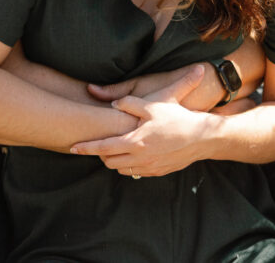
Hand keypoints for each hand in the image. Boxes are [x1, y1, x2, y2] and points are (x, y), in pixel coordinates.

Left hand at [70, 67, 221, 176]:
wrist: (202, 137)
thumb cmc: (177, 118)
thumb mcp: (152, 105)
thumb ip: (129, 103)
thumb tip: (113, 103)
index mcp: (134, 142)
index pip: (102, 147)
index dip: (85, 147)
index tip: (72, 147)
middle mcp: (139, 158)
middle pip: (109, 161)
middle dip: (101, 153)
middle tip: (101, 142)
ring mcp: (149, 167)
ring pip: (121, 169)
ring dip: (115, 160)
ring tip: (118, 146)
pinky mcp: (158, 172)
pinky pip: (136, 172)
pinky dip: (130, 164)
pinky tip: (134, 152)